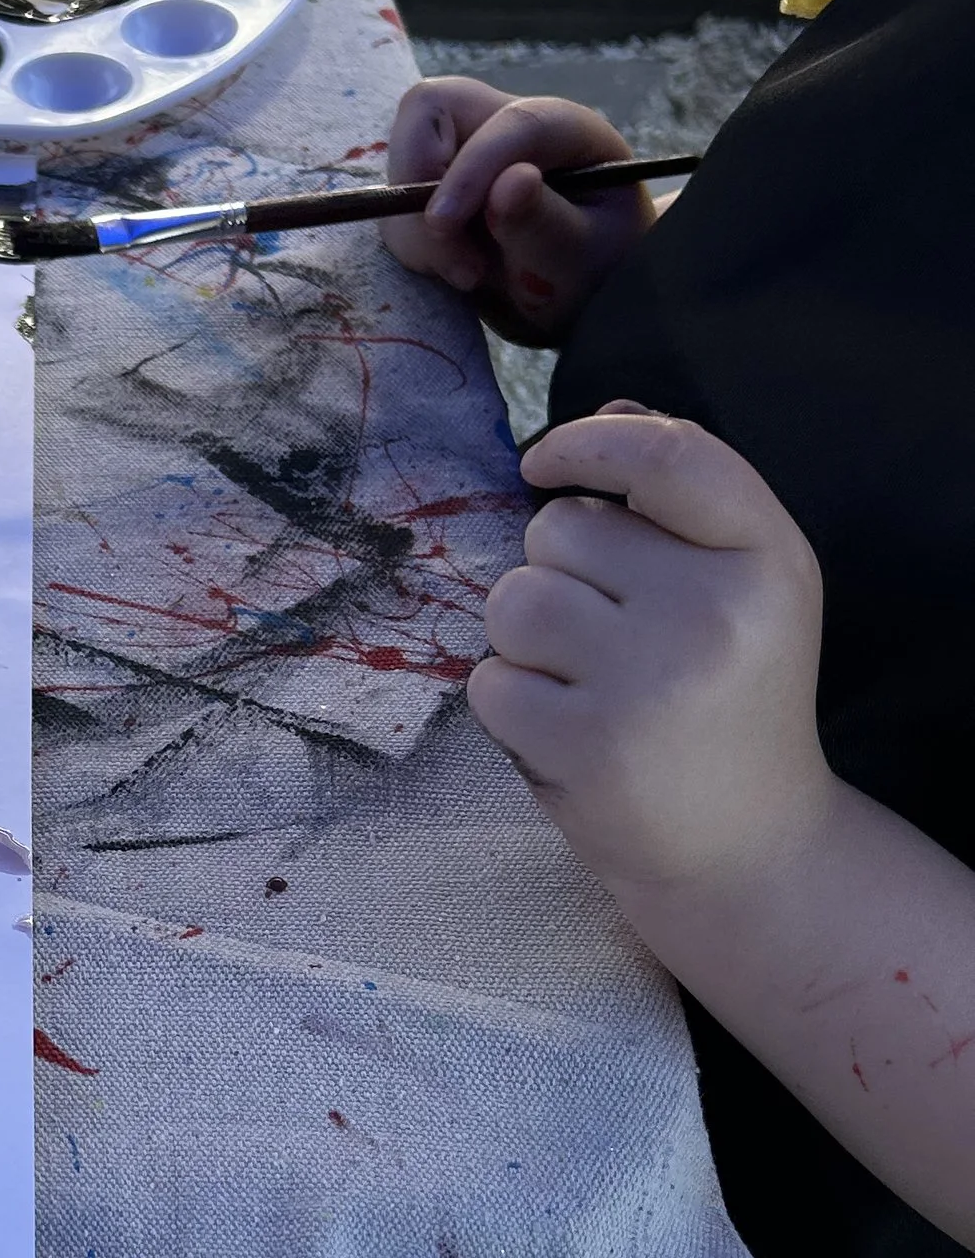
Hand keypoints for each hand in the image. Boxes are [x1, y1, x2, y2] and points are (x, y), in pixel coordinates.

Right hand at [382, 76, 651, 345]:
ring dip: (412, 223)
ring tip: (466, 274)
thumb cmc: (593, 270)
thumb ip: (544, 221)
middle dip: (416, 178)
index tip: (443, 226)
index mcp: (562, 127)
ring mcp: (463, 149)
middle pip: (429, 108)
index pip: (510, 122)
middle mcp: (504, 123)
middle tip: (447, 249)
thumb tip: (511, 182)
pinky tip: (451, 269)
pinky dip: (410, 239)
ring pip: (402, 157)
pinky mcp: (433, 183)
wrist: (577, 295)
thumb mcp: (580, 257)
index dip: (471, 168)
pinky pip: (394, 201)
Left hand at [467, 404, 831, 898]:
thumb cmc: (729, 699)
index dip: (589, 443)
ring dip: (524, 639)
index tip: (544, 463)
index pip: (669, 455)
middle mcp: (715, 611)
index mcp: (767, 559)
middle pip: (560, 528)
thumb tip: (610, 412)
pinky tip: (567, 733)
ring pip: (513, 598)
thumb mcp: (743, 589)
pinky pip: (489, 679)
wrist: (747, 845)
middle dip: (560, 573)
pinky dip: (509, 705)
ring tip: (585, 684)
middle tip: (611, 641)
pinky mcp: (586, 743)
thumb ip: (682, 499)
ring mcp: (649, 679)